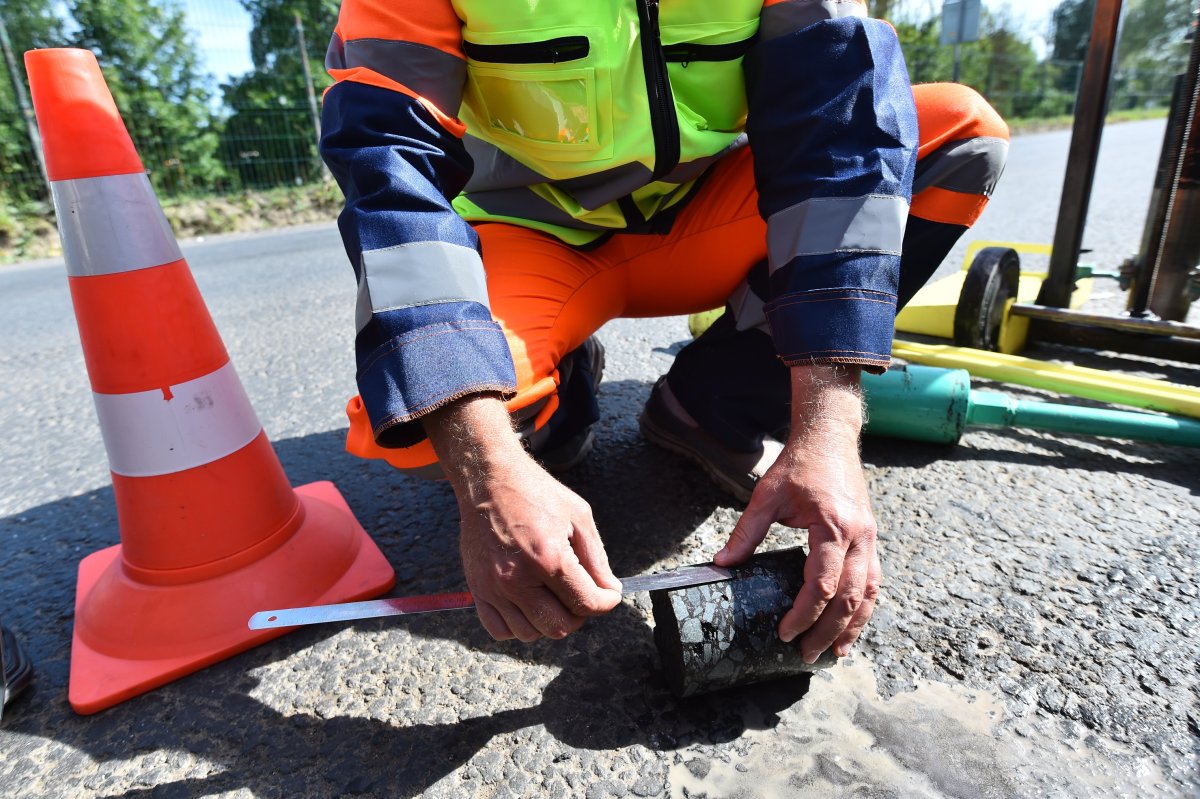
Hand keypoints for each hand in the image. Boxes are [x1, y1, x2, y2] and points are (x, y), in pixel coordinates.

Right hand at [426, 395, 621, 640]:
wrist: (489, 479)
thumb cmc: (535, 493)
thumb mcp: (579, 516)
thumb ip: (597, 559)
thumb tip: (608, 591)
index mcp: (548, 558)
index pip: (586, 603)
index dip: (606, 602)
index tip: (609, 595)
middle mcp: (517, 578)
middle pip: (559, 627)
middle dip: (579, 615)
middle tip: (581, 594)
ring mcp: (493, 586)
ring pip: (530, 633)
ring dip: (549, 621)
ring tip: (554, 597)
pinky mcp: (476, 588)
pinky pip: (500, 630)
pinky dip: (518, 625)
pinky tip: (529, 604)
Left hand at [713, 366, 881, 662]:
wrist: (830, 437)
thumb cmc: (799, 465)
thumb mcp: (766, 495)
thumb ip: (745, 533)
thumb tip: (721, 566)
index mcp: (833, 526)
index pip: (822, 584)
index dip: (804, 614)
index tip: (784, 632)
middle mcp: (858, 537)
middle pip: (849, 598)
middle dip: (828, 632)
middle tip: (804, 655)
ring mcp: (869, 539)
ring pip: (868, 594)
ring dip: (852, 627)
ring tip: (833, 653)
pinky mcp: (870, 539)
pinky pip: (873, 581)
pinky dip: (863, 607)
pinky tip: (850, 625)